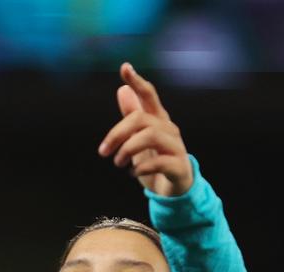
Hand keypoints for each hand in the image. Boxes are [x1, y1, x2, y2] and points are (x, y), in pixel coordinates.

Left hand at [98, 62, 192, 196]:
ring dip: (128, 149)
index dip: (137, 81)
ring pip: (151, 136)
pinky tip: (132, 174)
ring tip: (117, 163)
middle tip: (103, 152)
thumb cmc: (155, 162)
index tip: (125, 67)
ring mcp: (176, 147)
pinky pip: (160, 161)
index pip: (149, 95)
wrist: (172, 191)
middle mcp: (169, 129)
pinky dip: (142, 168)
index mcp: (158, 120)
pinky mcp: (179, 166)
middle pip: (141, 119)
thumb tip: (122, 90)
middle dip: (118, 133)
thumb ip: (131, 116)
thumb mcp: (138, 139)